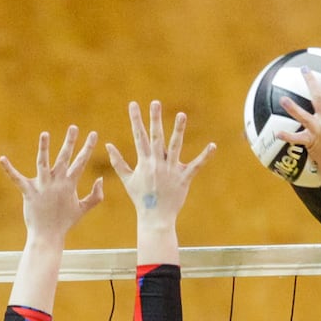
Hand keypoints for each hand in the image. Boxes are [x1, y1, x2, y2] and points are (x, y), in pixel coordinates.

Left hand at [0, 125, 104, 242]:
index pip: (81, 162)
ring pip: (43, 163)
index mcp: (69, 184)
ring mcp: (42, 186)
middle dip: (70, 142)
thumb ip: (95, 196)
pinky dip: (9, 169)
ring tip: (45, 134)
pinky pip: (17, 179)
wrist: (48, 236)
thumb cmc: (65, 222)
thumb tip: (100, 179)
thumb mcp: (83, 209)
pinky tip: (2, 159)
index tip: (94, 134)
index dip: (88, 148)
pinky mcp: (28, 192)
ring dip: (44, 148)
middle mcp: (56, 182)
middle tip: (74, 127)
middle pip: (64, 158)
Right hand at [106, 101, 214, 224]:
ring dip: (178, 130)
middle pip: (156, 137)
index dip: (135, 120)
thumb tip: (108, 145)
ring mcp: (171, 171)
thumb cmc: (141, 199)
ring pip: (176, 147)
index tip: (133, 104)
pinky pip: (196, 166)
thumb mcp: (127, 179)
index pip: (139, 137)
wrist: (155, 218)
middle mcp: (157, 164)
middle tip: (155, 103)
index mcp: (144, 162)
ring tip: (182, 114)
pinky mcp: (184, 179)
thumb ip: (118, 162)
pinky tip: (212, 146)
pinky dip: (205, 156)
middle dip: (155, 119)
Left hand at [274, 64, 320, 189]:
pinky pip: (296, 138)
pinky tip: (277, 133)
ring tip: (283, 99)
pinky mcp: (311, 141)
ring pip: (303, 114)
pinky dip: (287, 136)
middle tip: (304, 69)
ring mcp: (319, 130)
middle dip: (311, 80)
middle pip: (318, 95)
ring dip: (291, 106)